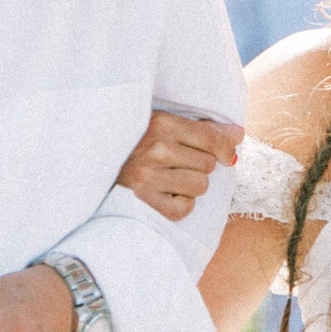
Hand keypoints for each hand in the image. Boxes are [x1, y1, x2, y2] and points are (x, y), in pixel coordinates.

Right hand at [115, 110, 244, 221]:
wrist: (91, 165)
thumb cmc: (134, 145)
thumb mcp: (162, 127)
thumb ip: (202, 130)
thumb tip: (238, 135)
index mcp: (161, 123)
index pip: (211, 137)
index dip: (226, 148)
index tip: (228, 155)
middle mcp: (155, 149)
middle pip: (208, 165)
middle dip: (198, 166)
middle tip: (176, 165)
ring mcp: (147, 178)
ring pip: (200, 186)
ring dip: (190, 186)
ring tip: (168, 179)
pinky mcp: (144, 203)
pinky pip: (185, 208)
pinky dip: (179, 204)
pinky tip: (163, 194)